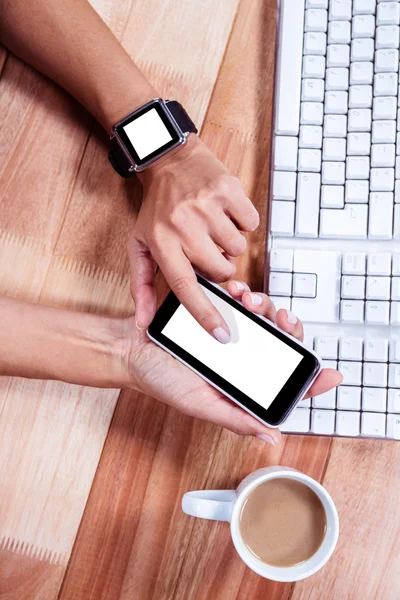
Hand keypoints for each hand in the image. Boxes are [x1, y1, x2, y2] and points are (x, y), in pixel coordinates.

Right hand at [124, 281, 342, 444]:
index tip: (330, 374)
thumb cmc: (162, 380)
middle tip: (283, 319)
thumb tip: (273, 436)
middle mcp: (242, 359)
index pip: (285, 382)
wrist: (131, 348)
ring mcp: (231, 334)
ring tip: (250, 300)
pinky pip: (239, 300)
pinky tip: (237, 290)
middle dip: (290, 329)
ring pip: (265, 317)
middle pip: (282, 343)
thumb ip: (235, 419)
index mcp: (242, 384)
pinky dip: (243, 292)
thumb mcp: (199, 404)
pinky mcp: (217, 313)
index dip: (311, 380)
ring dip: (266, 305)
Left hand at [128, 135, 258, 342]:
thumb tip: (144, 322)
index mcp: (162, 244)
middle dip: (218, 266)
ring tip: (213, 228)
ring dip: (230, 244)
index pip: (186, 289)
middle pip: (220, 271)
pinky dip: (241, 223)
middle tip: (206, 249)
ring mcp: (208, 207)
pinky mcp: (228, 191)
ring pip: (238, 249)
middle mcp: (184, 226)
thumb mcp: (140, 245)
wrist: (169, 160)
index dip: (206, 315)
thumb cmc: (156, 209)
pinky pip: (250, 224)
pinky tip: (224, 213)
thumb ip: (140, 285)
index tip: (222, 335)